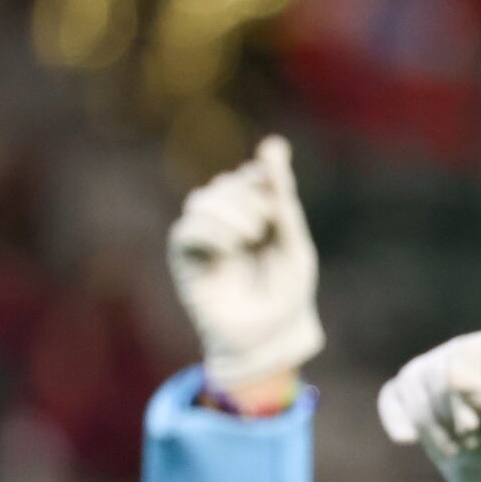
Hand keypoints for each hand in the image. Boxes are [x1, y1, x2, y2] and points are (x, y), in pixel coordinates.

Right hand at [166, 135, 323, 391]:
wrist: (268, 337)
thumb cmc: (285, 294)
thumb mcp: (293, 244)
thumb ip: (282, 199)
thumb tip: (274, 144)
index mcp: (257, 216)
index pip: (252, 176)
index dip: (262, 176)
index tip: (275, 188)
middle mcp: (228, 222)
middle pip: (228, 184)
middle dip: (248, 197)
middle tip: (264, 226)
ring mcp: (206, 238)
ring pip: (204, 200)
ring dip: (230, 211)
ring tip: (250, 236)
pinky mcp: (187, 257)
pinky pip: (188, 229)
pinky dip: (212, 230)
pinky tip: (231, 246)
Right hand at [378, 330, 480, 481]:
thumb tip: (453, 377)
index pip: (457, 369)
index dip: (458, 404)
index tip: (474, 426)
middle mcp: (460, 349)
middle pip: (433, 379)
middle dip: (445, 418)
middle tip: (468, 440)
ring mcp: (432, 365)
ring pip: (409, 385)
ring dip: (428, 427)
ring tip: (453, 446)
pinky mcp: (410, 387)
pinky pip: (391, 396)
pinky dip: (397, 421)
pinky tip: (408, 439)